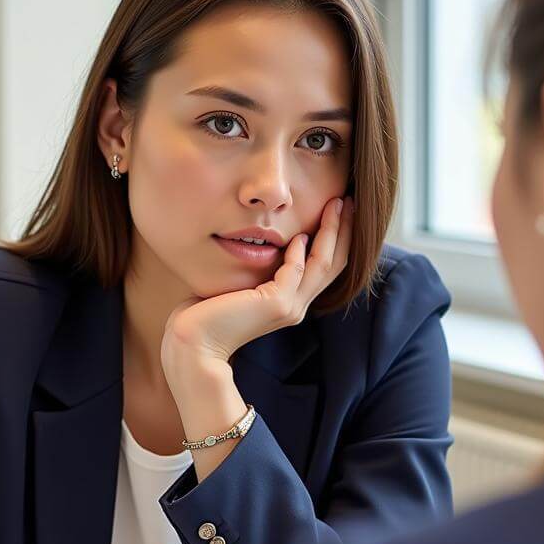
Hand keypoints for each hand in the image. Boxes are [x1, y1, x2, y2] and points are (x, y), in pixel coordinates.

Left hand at [161, 196, 353, 384]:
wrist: (194, 344)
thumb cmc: (207, 314)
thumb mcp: (240, 284)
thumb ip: (259, 268)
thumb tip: (271, 244)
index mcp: (291, 302)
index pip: (326, 268)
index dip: (337, 238)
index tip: (339, 209)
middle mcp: (297, 306)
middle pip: (335, 263)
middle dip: (344, 229)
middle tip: (349, 199)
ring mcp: (289, 307)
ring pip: (324, 264)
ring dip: (332, 231)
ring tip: (337, 204)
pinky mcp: (276, 304)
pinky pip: (296, 270)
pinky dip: (299, 251)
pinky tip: (297, 234)